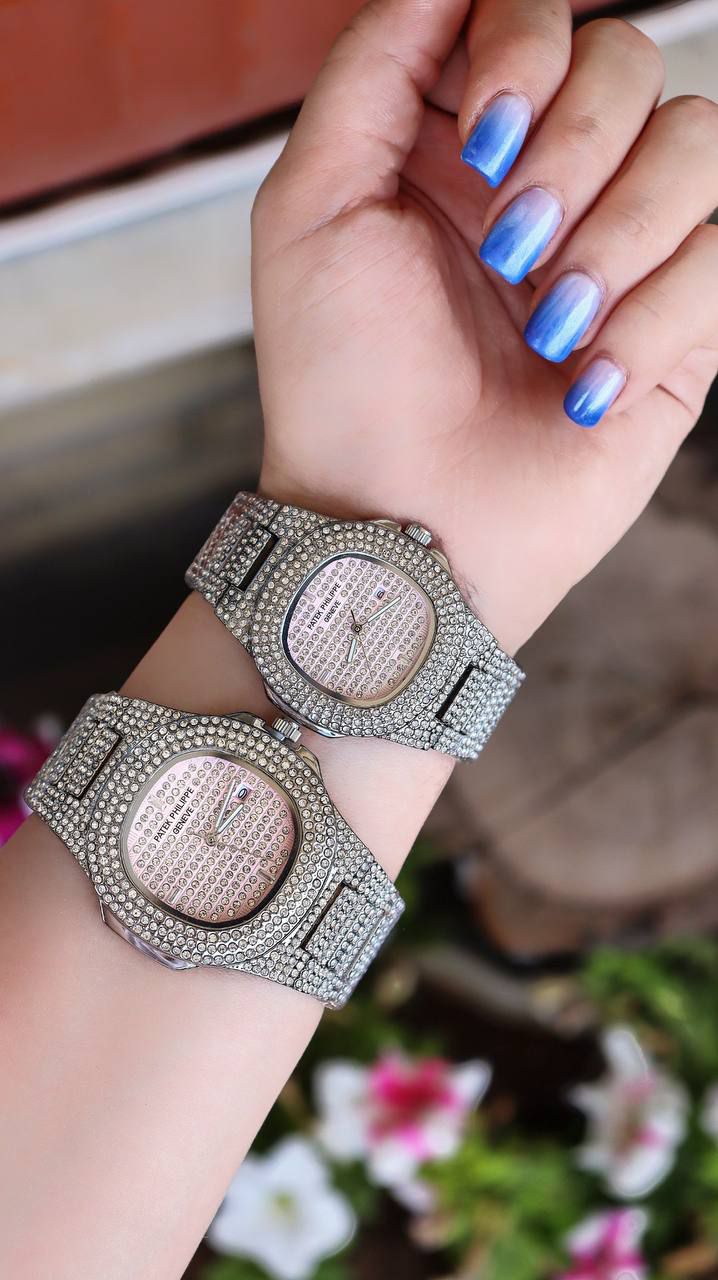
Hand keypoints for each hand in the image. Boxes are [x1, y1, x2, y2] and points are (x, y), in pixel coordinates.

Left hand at [253, 0, 717, 653]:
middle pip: (631, 60)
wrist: (402, 523)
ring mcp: (619, 251)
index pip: (538, 14)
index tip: (482, 135)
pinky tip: (588, 385)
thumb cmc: (342, 384)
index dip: (526, 48)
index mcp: (458, 144)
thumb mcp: (311, 207)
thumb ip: (372, 67)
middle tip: (510, 248)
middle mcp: (548, 183)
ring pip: (697, 144)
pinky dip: (654, 320)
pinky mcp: (678, 326)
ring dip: (617, 238)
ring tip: (548, 330)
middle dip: (573, 149)